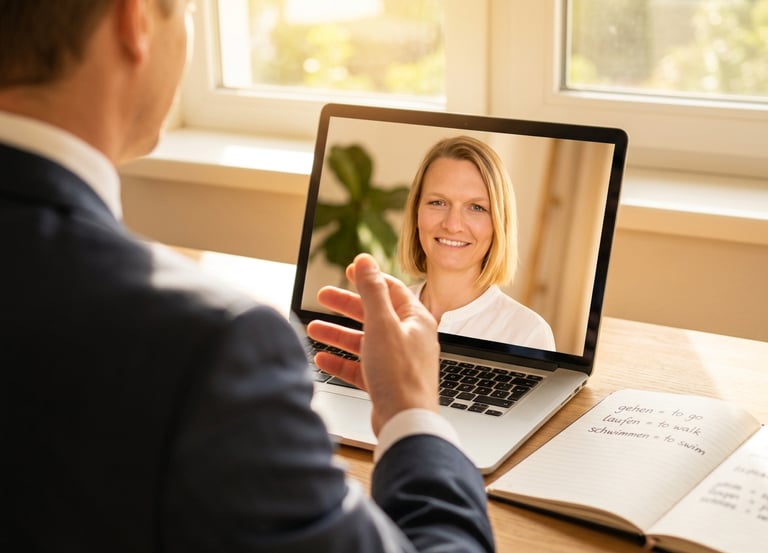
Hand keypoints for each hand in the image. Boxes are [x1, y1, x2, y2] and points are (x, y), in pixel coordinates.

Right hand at [307, 253, 439, 434]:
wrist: (406, 423)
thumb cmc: (400, 375)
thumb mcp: (382, 324)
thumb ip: (372, 291)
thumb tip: (365, 261)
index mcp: (414, 320)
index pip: (391, 290)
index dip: (368, 278)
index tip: (348, 271)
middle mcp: (408, 339)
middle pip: (373, 314)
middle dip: (346, 306)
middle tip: (322, 296)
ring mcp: (397, 362)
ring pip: (363, 341)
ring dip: (338, 334)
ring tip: (313, 328)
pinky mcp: (385, 383)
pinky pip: (360, 367)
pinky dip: (341, 361)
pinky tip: (322, 359)